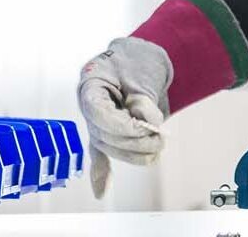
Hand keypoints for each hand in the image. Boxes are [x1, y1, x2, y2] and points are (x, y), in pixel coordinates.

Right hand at [76, 36, 171, 197]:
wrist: (141, 57)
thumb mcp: (143, 75)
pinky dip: (102, 172)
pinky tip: (101, 191)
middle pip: (104, 134)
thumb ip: (144, 103)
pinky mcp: (105, 132)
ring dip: (134, 152)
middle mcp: (87, 105)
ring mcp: (94, 120)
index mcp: (91, 82)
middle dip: (134, 141)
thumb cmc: (139, 59)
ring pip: (109, 147)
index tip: (144, 128)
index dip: (121, 125)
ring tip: (157, 147)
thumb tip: (149, 128)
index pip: (98, 112)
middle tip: (160, 138)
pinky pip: (100, 154)